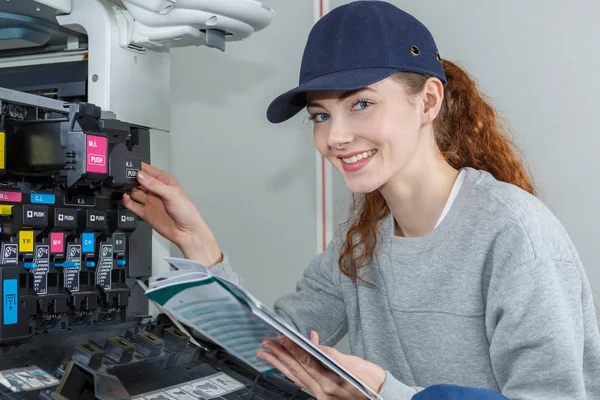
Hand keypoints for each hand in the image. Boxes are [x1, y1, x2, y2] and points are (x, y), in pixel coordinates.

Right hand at [122, 162, 222, 265]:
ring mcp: (150, 201)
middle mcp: (156, 190)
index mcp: (164, 181)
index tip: (128, 167)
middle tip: (122, 178)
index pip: (148, 170)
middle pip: (138, 180)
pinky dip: (127, 201)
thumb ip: (155, 185)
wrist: (187, 232)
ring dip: (127, 189)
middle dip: (130, 178)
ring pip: (134, 191)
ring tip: (122, 187)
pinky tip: (125, 198)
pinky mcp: (146, 212)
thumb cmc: (186, 211)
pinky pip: (133, 205)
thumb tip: (140, 176)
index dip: (138, 168)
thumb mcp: (172, 194)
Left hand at [257, 331, 385, 399]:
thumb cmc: (373, 380)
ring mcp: (321, 395)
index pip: (306, 362)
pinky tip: (283, 365)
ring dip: (280, 364)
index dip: (292, 348)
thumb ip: (333, 355)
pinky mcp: (322, 396)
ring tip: (266, 353)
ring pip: (296, 377)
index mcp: (330, 382)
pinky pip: (302, 382)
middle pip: (296, 370)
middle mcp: (322, 391)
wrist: (384, 397)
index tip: (281, 336)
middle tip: (265, 343)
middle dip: (279, 355)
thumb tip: (315, 344)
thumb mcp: (356, 364)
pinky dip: (291, 372)